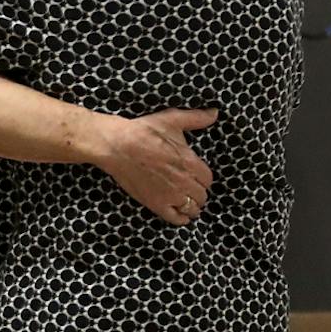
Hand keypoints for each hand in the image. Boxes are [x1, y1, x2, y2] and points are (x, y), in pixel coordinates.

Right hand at [94, 108, 215, 224]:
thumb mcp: (171, 120)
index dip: (202, 178)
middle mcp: (184, 182)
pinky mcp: (156, 204)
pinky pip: (176, 219)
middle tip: (189, 188)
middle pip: (202, 195)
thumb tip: (215, 113)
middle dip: (198, 192)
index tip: (195, 176)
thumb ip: (196, 118)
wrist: (115, 145)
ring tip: (186, 201)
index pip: (208, 179)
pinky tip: (181, 214)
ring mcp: (171, 195)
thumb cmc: (142, 131)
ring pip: (193, 208)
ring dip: (192, 206)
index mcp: (190, 162)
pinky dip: (182, 218)